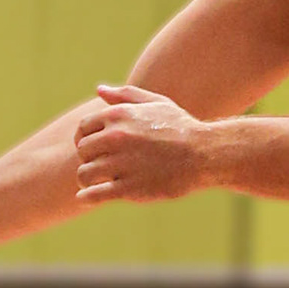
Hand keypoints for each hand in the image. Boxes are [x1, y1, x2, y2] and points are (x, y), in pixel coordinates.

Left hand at [75, 84, 212, 203]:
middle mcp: (116, 138)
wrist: (205, 154)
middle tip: (101, 167)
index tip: (94, 149)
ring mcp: (121, 163)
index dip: (85, 139)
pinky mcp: (129, 188)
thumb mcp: (156, 103)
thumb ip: (125, 95)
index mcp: (118, 116)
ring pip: (85, 174)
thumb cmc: (181, 127)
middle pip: (83, 151)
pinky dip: (86, 197)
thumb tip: (100, 90)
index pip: (83, 128)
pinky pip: (94, 194)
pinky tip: (86, 198)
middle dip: (89, 159)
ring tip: (96, 183)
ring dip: (87, 180)